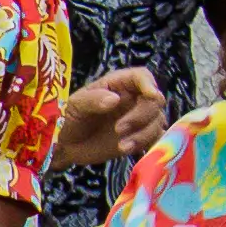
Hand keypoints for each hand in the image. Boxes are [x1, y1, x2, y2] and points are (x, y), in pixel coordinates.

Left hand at [54, 65, 169, 170]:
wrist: (68, 145)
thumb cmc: (70, 118)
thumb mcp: (75, 105)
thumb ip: (93, 99)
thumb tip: (114, 99)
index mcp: (119, 84)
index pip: (141, 76)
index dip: (149, 84)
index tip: (150, 95)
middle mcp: (134, 98)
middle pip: (154, 101)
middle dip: (141, 116)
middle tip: (118, 129)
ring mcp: (139, 118)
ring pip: (157, 122)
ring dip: (143, 134)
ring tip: (121, 146)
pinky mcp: (140, 137)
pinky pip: (156, 139)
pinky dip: (146, 145)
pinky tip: (128, 149)